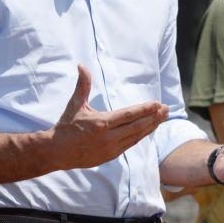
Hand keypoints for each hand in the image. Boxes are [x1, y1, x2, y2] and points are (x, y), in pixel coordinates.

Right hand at [50, 65, 167, 169]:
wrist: (56, 152)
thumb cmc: (66, 126)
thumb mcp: (74, 105)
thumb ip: (82, 85)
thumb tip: (81, 66)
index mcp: (101, 123)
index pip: (129, 115)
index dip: (145, 109)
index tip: (157, 104)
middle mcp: (108, 137)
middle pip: (137, 126)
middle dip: (154, 117)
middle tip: (166, 109)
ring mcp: (111, 149)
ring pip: (136, 136)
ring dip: (151, 127)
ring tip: (162, 118)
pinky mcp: (111, 156)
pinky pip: (130, 144)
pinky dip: (141, 136)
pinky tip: (148, 129)